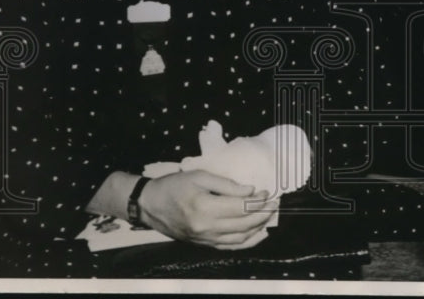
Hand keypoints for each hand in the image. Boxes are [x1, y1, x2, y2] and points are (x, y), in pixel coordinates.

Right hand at [139, 169, 278, 249]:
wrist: (150, 205)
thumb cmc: (173, 186)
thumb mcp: (200, 176)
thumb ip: (227, 185)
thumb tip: (250, 191)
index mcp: (204, 208)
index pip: (240, 207)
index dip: (257, 201)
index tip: (266, 192)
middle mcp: (206, 227)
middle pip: (244, 224)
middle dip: (263, 214)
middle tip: (274, 203)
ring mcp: (205, 239)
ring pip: (240, 238)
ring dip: (258, 228)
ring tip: (269, 216)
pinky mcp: (203, 244)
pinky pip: (230, 247)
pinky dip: (247, 242)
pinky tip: (258, 233)